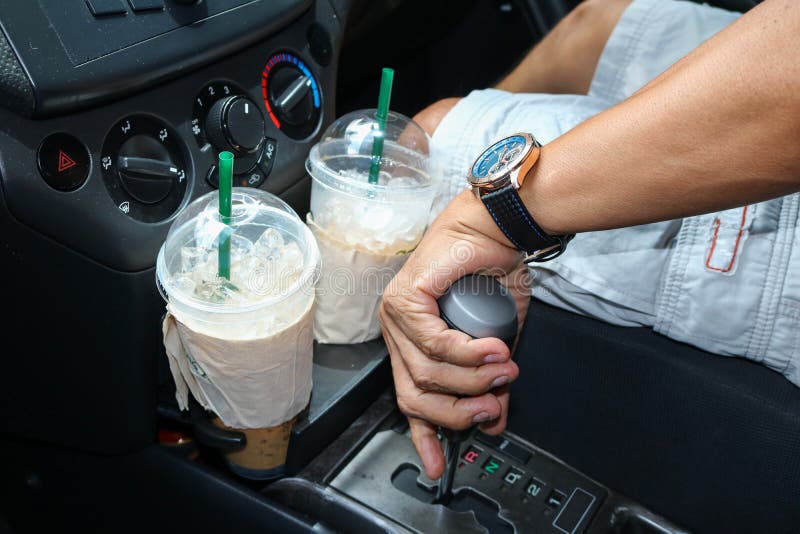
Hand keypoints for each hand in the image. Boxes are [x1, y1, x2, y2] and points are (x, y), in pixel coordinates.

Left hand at [379, 190, 530, 479]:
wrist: (493, 228)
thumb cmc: (490, 274)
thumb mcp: (496, 342)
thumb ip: (490, 380)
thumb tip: (495, 418)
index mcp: (412, 345)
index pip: (409, 399)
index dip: (425, 436)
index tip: (438, 465)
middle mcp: (397, 333)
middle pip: (413, 396)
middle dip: (459, 410)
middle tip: (495, 405)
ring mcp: (395, 315)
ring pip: (424, 372)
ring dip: (471, 379)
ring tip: (504, 370)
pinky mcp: (403, 296)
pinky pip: (432, 342)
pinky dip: (467, 353)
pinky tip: (492, 351)